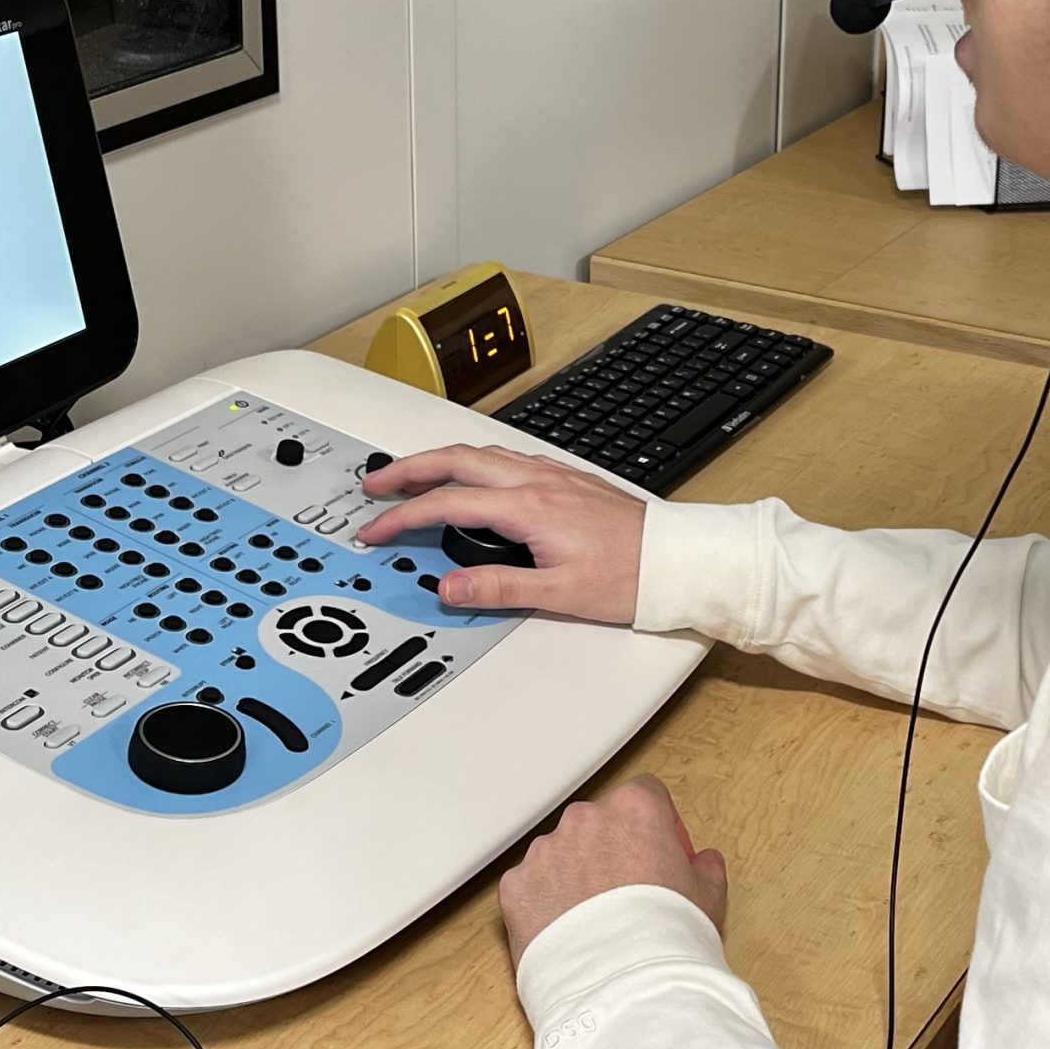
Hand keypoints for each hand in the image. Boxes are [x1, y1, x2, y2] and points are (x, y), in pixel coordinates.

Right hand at [357, 444, 643, 620]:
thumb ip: (498, 589)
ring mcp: (552, 475)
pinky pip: (505, 457)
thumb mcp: (558, 594)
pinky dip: (472, 462)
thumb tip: (448, 587)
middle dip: (408, 470)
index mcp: (528, 507)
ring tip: (412, 474)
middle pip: (456, 461)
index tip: (377, 531)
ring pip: (481, 454)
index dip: (404, 517)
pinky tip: (473, 474)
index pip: (448, 504)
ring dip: (439, 461)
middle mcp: (537, 481)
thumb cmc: (628, 576)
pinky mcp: (566, 479)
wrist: (674, 559)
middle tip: (376, 484)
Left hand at [499, 775, 728, 967]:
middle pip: (599, 824)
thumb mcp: (708, 898)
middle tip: (626, 896)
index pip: (646, 795)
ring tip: (594, 924)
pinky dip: (543, 905)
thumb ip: (705, 867)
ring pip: (561, 854)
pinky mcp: (516, 886)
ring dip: (574, 876)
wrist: (622, 987)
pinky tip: (566, 936)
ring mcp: (545, 851)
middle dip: (611, 851)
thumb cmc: (667, 940)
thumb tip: (703, 862)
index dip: (657, 826)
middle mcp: (585, 819)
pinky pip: (531, 887)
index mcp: (634, 809)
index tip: (660, 854)